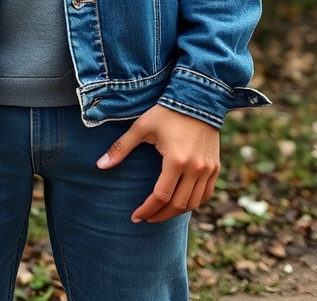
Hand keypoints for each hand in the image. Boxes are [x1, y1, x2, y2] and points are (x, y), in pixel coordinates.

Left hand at [96, 105, 219, 222]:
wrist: (198, 98)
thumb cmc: (167, 112)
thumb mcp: (142, 127)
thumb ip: (121, 147)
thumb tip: (101, 165)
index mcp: (176, 160)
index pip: (161, 196)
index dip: (147, 210)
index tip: (135, 216)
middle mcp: (195, 168)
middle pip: (178, 205)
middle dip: (160, 215)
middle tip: (146, 218)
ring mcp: (208, 169)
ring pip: (193, 203)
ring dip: (176, 212)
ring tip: (161, 212)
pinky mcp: (215, 166)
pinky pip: (206, 194)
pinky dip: (193, 202)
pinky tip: (180, 202)